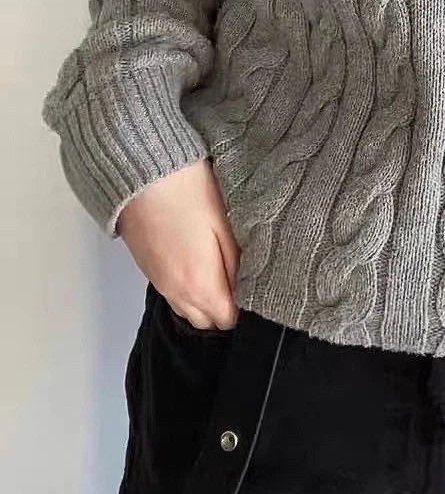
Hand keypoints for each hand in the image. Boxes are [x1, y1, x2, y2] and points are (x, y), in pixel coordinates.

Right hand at [116, 158, 240, 329]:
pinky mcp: (148, 270)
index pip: (226, 319)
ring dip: (205, 300)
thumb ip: (235, 262)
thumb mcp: (224, 222)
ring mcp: (159, 283)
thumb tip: (245, 287)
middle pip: (206, 321)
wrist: (142, 172)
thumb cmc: (187, 191)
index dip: (243, 308)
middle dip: (223, 309)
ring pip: (187, 310)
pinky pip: (173, 294)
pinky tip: (198, 264)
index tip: (254, 290)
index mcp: (199, 283)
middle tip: (240, 280)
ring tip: (221, 272)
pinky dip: (188, 290)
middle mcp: (176, 292)